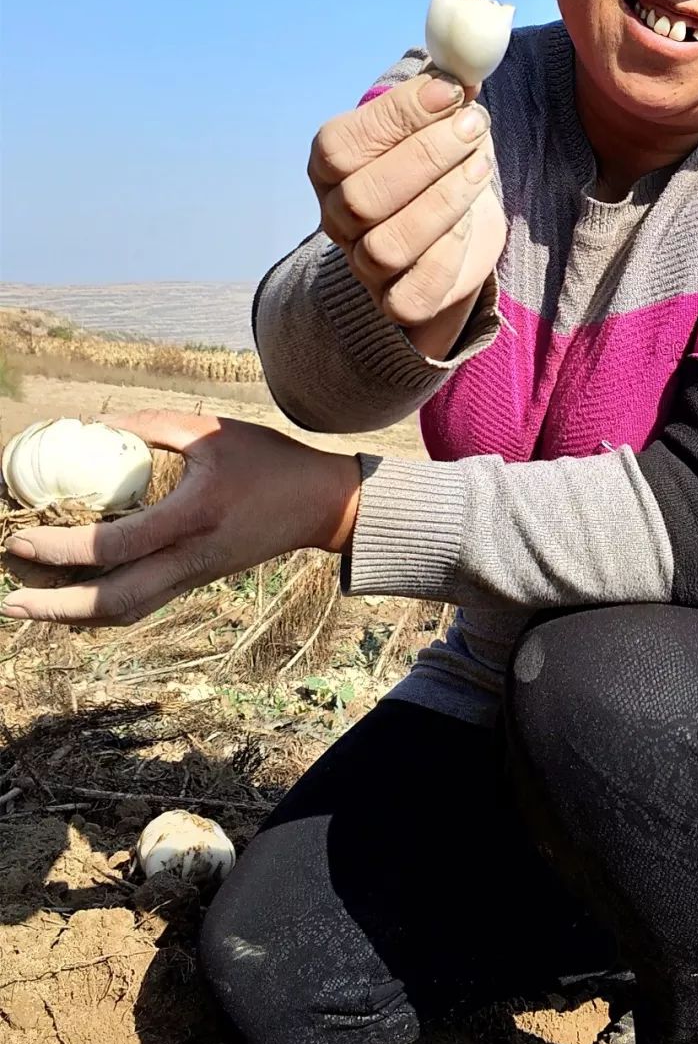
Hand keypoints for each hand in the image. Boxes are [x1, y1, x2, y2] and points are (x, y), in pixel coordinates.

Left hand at [0, 411, 360, 626]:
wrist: (319, 505)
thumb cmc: (269, 460)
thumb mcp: (212, 431)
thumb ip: (153, 427)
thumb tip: (95, 425)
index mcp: (192, 518)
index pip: (115, 545)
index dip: (62, 547)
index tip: (21, 538)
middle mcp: (190, 558)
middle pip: (112, 602)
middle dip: (54, 608)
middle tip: (7, 602)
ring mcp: (194, 576)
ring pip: (125, 613)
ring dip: (72, 618)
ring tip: (29, 608)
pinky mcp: (197, 580)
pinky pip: (140, 605)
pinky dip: (100, 610)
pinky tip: (72, 600)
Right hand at [309, 71, 506, 358]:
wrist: (456, 232)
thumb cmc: (440, 164)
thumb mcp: (437, 121)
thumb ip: (443, 93)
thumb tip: (465, 61)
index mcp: (330, 167)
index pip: (341, 146)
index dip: (395, 118)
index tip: (449, 91)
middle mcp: (337, 218)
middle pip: (363, 198)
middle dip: (425, 157)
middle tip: (474, 125)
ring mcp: (364, 265)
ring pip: (388, 245)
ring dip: (443, 201)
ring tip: (480, 165)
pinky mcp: (397, 302)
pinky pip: (414, 291)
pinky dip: (449, 252)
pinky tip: (472, 218)